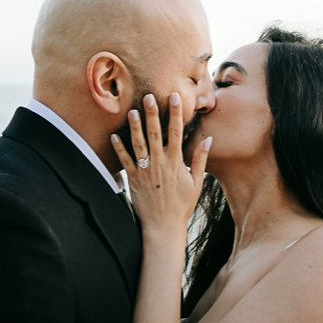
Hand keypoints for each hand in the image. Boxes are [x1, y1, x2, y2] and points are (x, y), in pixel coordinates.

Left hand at [110, 92, 211, 237]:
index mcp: (176, 162)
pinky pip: (124, 161)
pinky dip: (118, 149)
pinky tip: (113, 136)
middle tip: (149, 96)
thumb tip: (208, 140)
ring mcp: (145, 171)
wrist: (163, 226)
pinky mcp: (133, 179)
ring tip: (131, 110)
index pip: (177, 132)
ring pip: (139, 144)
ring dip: (134, 126)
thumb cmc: (182, 206)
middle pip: (156, 133)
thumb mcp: (196, 183)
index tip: (175, 97)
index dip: (176, 113)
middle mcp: (160, 163)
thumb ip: (200, 159)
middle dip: (152, 113)